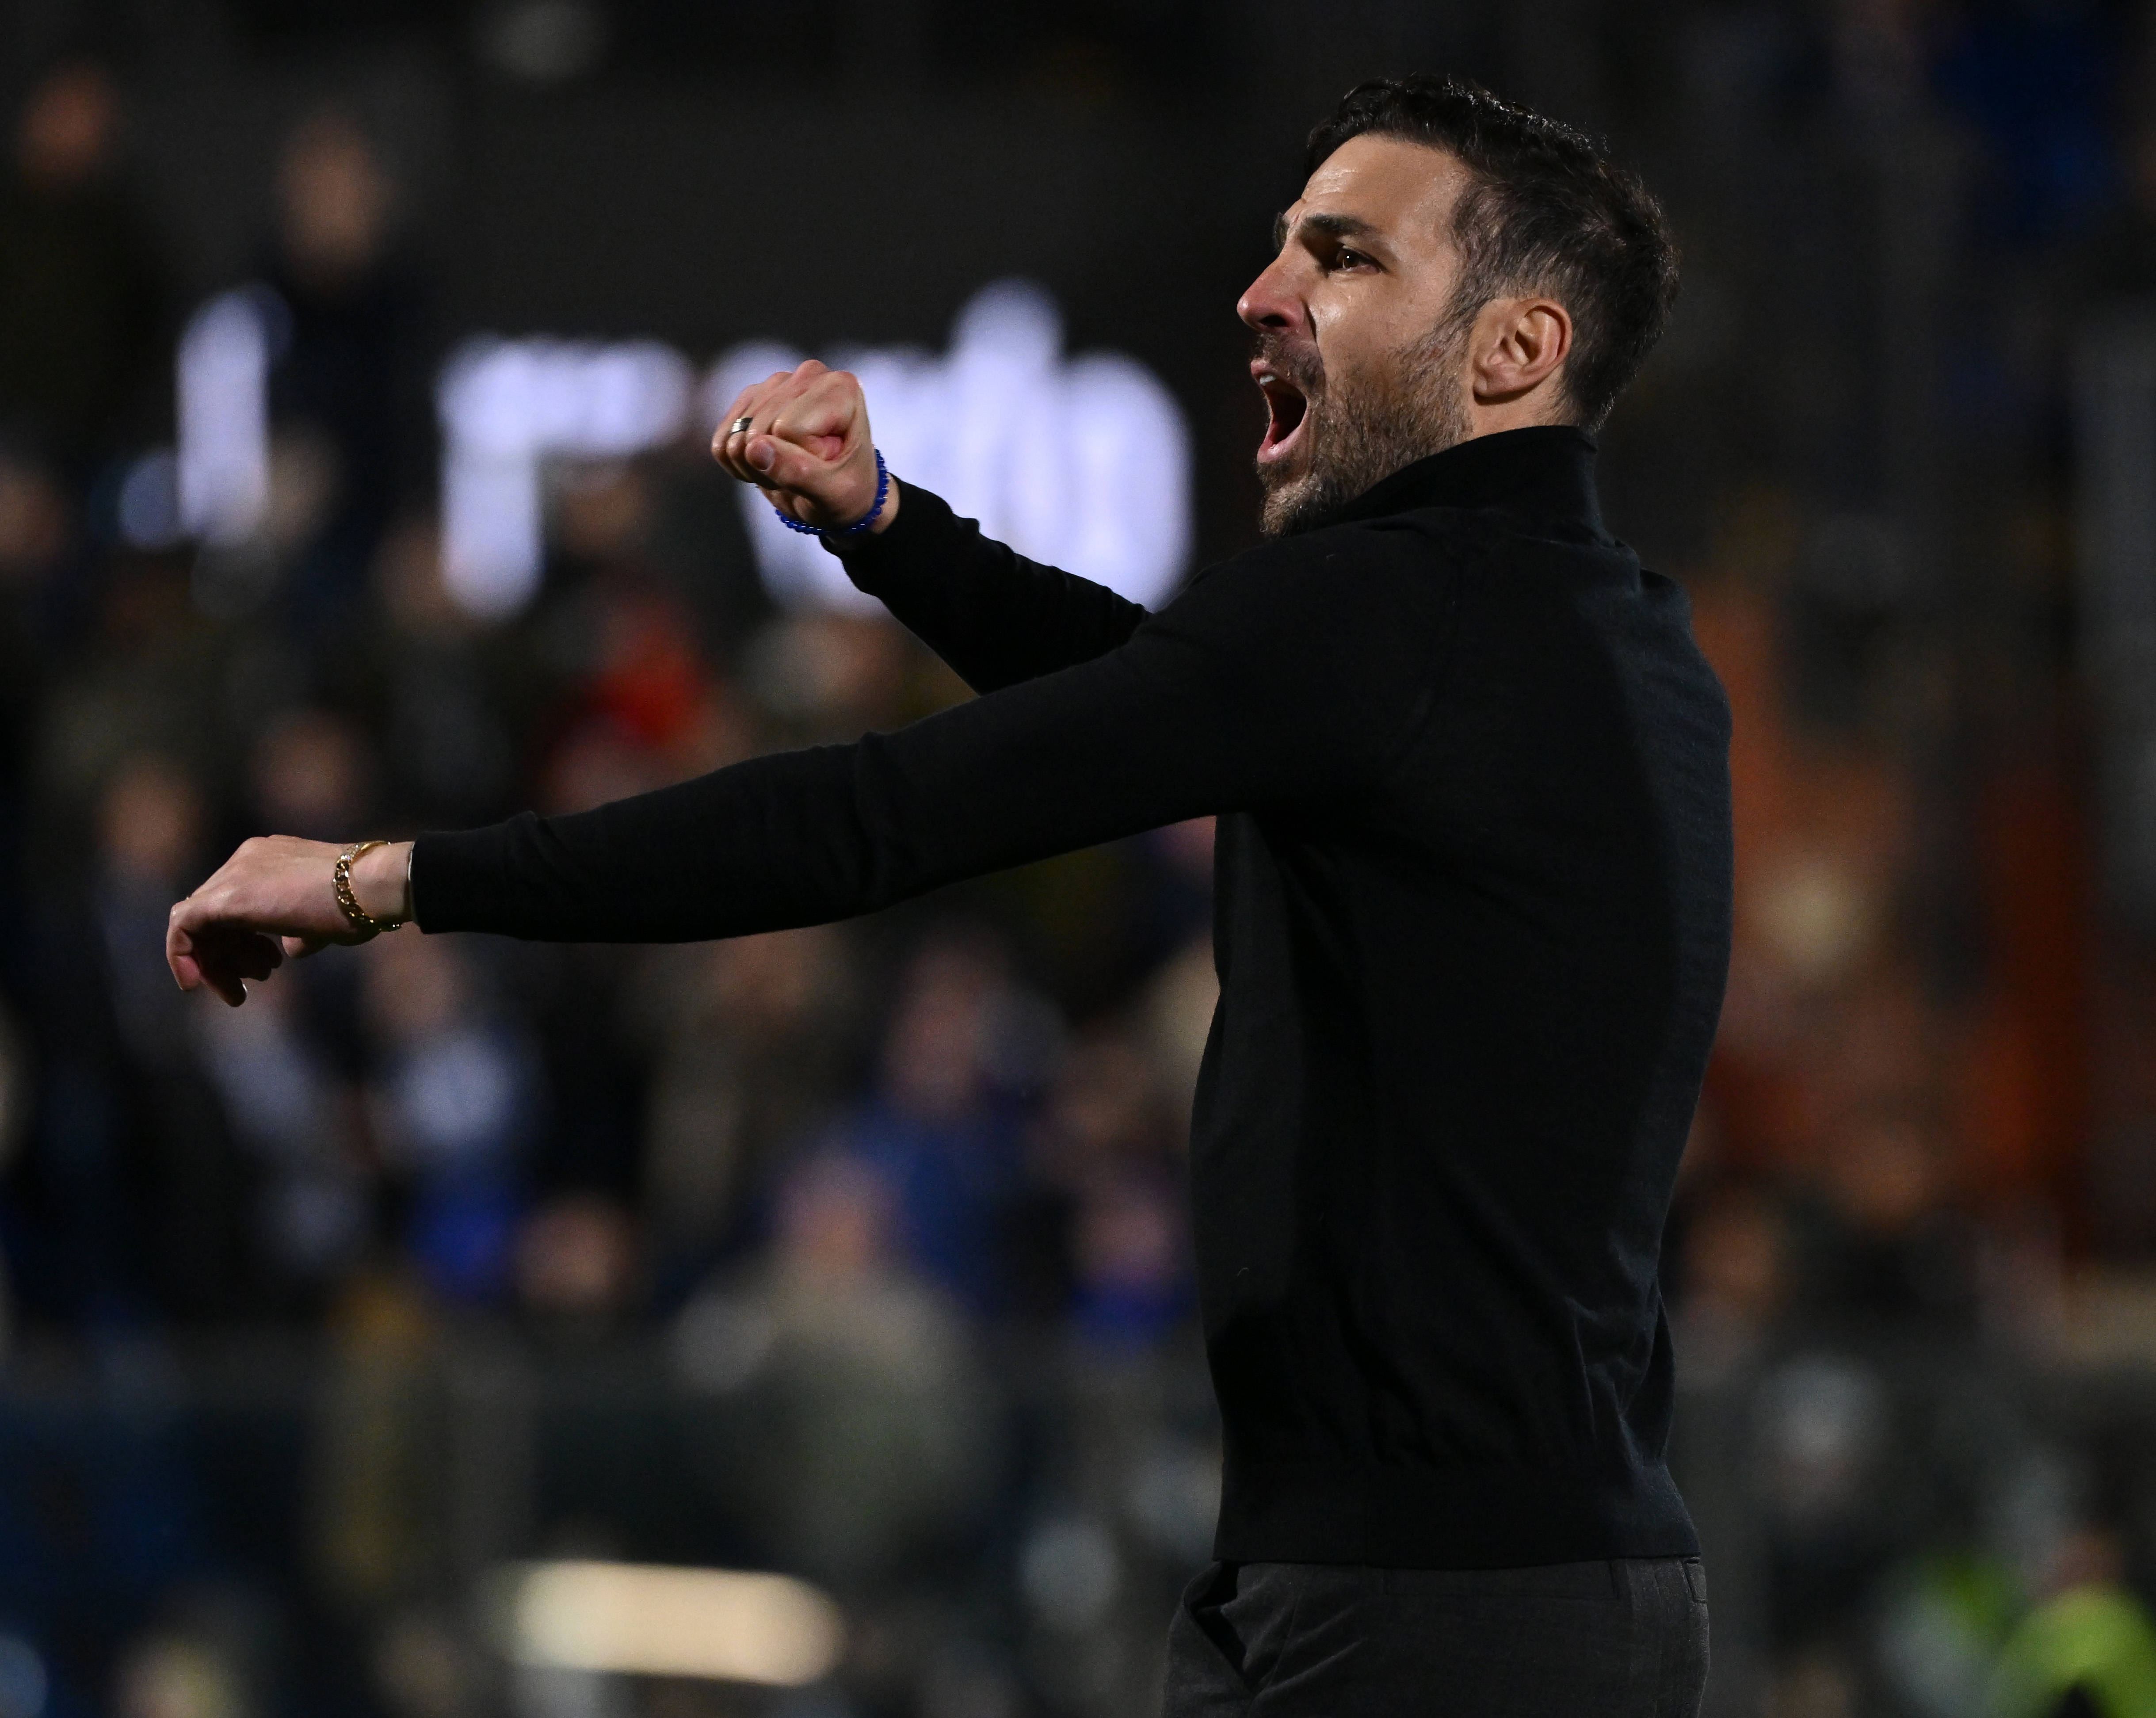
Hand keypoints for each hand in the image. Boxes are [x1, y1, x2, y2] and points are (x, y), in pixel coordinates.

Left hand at [167, 836, 412, 1006]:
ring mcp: (234, 874)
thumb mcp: (325, 920)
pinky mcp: (225, 896)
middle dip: (228, 956)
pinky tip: (194, 982)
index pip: (237, 903)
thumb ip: (301, 933)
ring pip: (198, 922)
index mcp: (269, 859)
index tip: (264, 970)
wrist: (371, 885)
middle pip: (215, 914)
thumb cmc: (362, 903)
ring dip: (215, 962)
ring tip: (242, 991)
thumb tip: (291, 949)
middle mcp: (246, 860)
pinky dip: (183, 955)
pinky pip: (184, 925)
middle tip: (247, 987)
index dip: (243, 942)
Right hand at [710, 359, 899, 537]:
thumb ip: (799, 472)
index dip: (800, 460)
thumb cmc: (846, 492)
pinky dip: (736, 462)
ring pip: (738, 433)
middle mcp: (810, 374)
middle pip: (759, 429)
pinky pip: (722, 437)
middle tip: (804, 474)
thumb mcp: (831, 493)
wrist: (835, 495)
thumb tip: (754, 447)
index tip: (824, 468)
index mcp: (841, 388)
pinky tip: (765, 462)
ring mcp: (778, 382)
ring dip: (755, 466)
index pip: (788, 428)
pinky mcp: (753, 396)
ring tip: (789, 468)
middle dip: (774, 465)